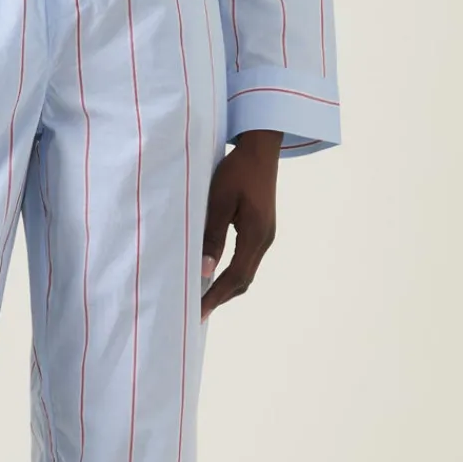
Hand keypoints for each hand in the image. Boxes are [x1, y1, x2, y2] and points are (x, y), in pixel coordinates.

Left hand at [201, 130, 282, 319]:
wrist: (261, 148)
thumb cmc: (237, 170)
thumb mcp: (219, 201)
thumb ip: (212, 236)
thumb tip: (205, 270)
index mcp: (256, 234)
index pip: (235, 277)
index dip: (216, 296)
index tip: (198, 312)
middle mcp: (264, 239)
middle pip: (243, 280)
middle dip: (220, 298)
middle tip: (198, 313)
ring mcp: (265, 235)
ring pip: (246, 272)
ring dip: (226, 288)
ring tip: (205, 300)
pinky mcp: (261, 229)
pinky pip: (246, 260)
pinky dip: (231, 274)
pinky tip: (216, 276)